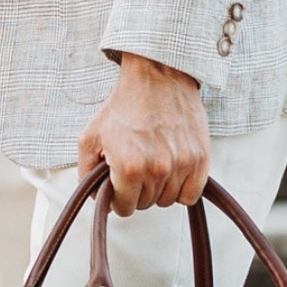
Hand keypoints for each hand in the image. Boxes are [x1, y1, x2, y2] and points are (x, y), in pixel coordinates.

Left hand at [76, 54, 209, 217]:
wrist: (157, 78)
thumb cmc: (122, 107)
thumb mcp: (90, 137)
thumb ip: (86, 174)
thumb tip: (95, 199)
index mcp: (128, 167)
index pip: (124, 209)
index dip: (118, 198)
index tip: (118, 184)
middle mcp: (157, 169)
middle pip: (146, 205)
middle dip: (137, 190)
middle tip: (135, 165)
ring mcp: (181, 165)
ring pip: (168, 200)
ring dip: (159, 188)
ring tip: (152, 161)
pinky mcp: (200, 158)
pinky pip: (191, 195)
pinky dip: (182, 188)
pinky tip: (171, 170)